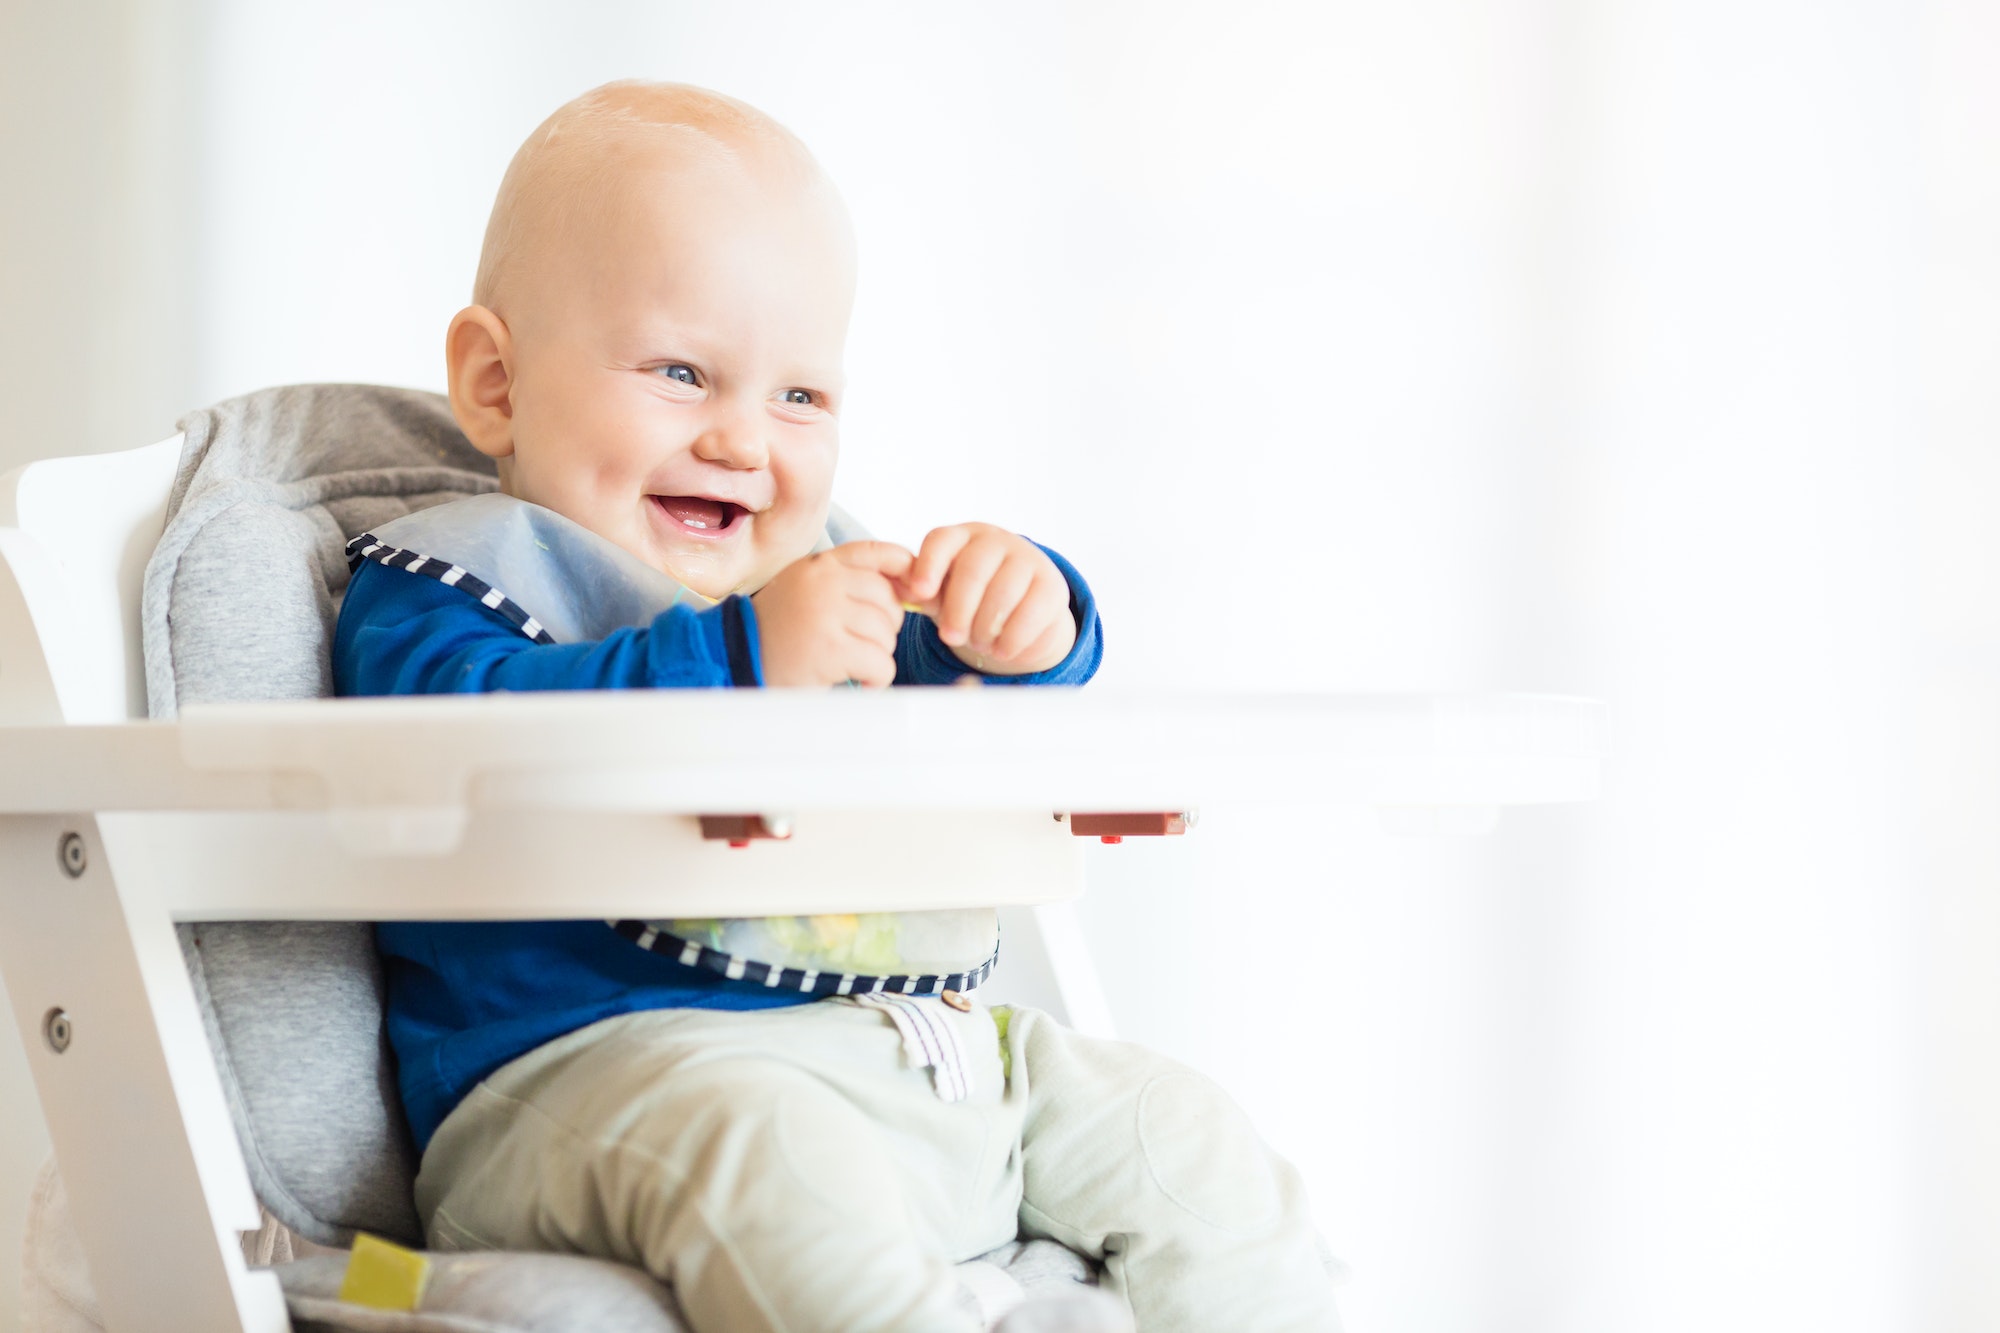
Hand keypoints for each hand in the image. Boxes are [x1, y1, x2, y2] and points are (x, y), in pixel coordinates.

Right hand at [752, 542, 912, 687]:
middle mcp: (824, 582)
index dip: (905, 572)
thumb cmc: (780, 632)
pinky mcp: (830, 649)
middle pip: (890, 602)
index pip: (878, 553)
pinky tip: (856, 682)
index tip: (911, 594)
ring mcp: (826, 613)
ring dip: (877, 657)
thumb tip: (911, 582)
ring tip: (850, 664)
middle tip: (860, 645)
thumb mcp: (808, 590)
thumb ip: (849, 581)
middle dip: (885, 629)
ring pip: (888, 635)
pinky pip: (881, 664)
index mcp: (820, 565)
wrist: (737, 661)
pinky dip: (875, 681)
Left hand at [899, 523, 1076, 674]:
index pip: (941, 541)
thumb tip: (903, 593)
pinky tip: (1001, 649)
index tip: (919, 594)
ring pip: (1003, 591)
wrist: (1023, 613)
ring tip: (978, 644)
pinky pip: (1031, 611)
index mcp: (962, 537)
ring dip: (985, 626)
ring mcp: (1027, 559)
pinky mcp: (1052, 585)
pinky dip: (1012, 638)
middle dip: (958, 608)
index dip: (928, 566)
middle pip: (973, 568)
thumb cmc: (973, 599)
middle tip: (950, 636)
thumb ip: (924, 592)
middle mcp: (995, 541)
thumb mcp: (944, 593)